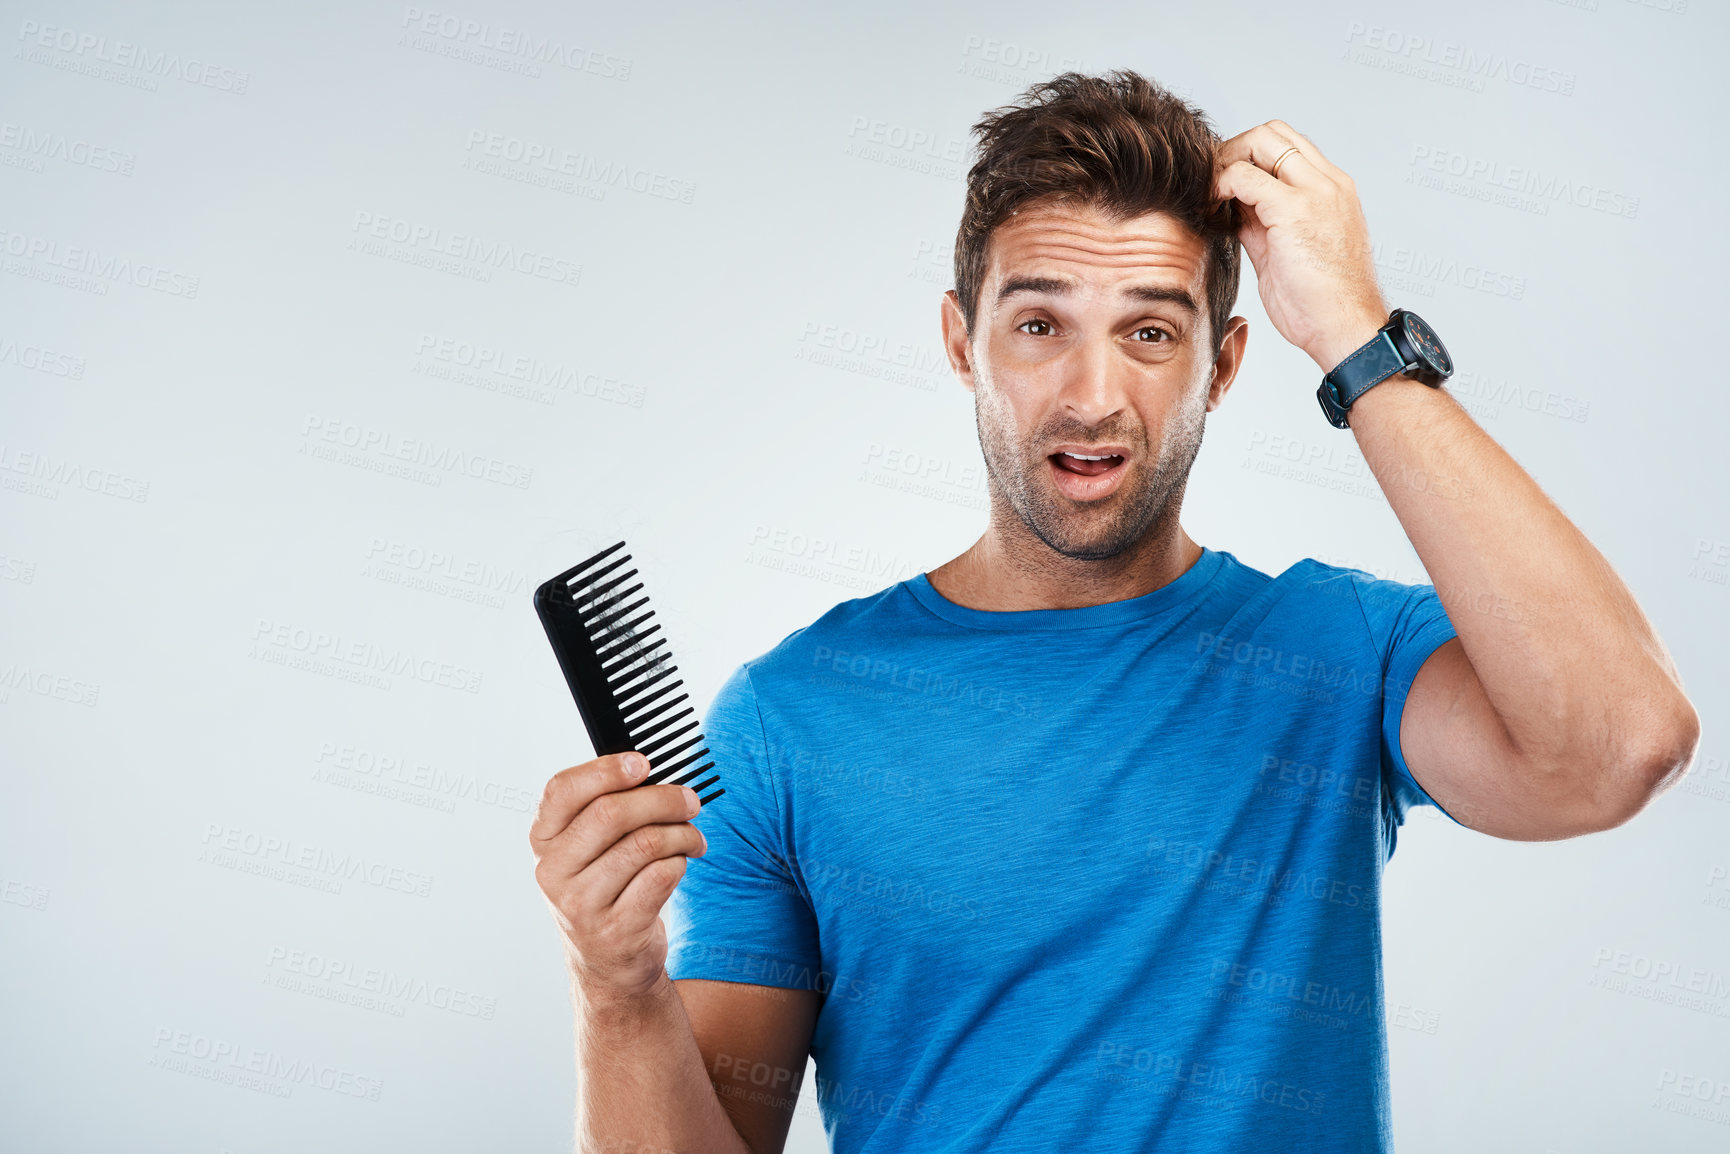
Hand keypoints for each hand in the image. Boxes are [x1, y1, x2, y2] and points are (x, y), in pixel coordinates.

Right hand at [529, 751, 708, 1006]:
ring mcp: (581, 905)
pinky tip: (681, 864)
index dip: (606, 769)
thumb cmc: (605, 889)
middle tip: (690, 801)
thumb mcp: (588, 849)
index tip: (643, 763)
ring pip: (645, 844)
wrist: (608, 963)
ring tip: (693, 837)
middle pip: (612, 813)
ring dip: (682, 833)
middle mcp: (553, 872)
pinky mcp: (616, 929)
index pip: (563, 790)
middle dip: (663, 799)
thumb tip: (648, 769)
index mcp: (543, 841)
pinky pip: (662, 876)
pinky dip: (681, 863)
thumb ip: (605, 807)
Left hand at [1214, 120, 1388, 371]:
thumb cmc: (1320, 303)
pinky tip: (1213, 210)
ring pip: (1262, 140)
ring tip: (1212, 196)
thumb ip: (1264, 223)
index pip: (1287, 145)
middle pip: (1273, 132)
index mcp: (1331, 190)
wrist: (1345, 329)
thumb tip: (1234, 209)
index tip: (1226, 187)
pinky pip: (1245, 177)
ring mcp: (1315, 192)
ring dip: (1227, 162)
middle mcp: (1328, 183)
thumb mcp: (1287, 252)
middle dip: (1234, 150)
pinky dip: (1222, 186)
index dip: (1249, 157)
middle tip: (1212, 185)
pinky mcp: (1295, 210)